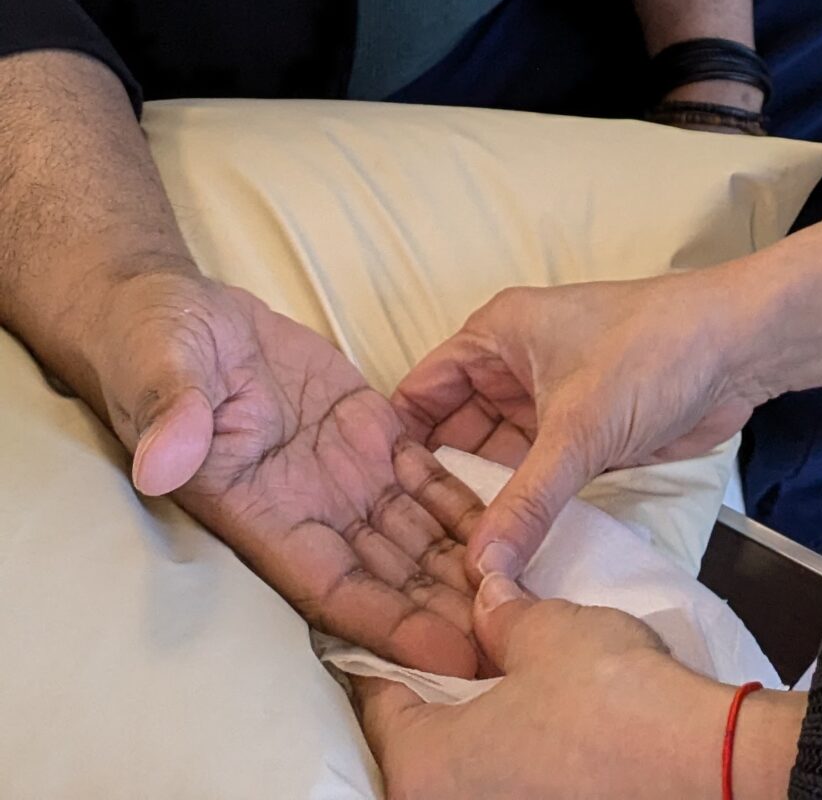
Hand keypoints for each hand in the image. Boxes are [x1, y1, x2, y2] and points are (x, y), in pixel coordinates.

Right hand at [94, 269, 481, 674]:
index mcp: (257, 508)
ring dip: (465, 564)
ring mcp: (340, 469)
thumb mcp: (158, 369)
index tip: (449, 650)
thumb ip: (171, 415)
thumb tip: (162, 462)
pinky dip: (464, 503)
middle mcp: (306, 504)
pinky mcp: (365, 428)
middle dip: (446, 608)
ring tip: (527, 588)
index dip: (389, 622)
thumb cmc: (152, 345)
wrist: (175, 313)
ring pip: (414, 533)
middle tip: (517, 631)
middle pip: (388, 573)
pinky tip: (513, 520)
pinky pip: (422, 476)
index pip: (331, 585)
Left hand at [356, 573, 805, 799]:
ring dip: (477, 714)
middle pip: (418, 734)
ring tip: (504, 664)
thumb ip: (499, 612)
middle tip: (457, 632)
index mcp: (419, 769)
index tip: (402, 614)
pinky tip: (540, 708)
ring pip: (463, 760)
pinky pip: (501, 779)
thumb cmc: (606, 699)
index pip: (377, 697)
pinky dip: (510, 744)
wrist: (695, 764)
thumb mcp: (543, 631)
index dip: (392, 643)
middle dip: (438, 681)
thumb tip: (486, 593)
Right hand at [395, 271, 755, 587]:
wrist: (741, 347)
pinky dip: (520, 514)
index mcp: (495, 336)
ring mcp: (547, 405)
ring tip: (446, 578)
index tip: (372, 523)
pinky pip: (534, 480)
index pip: (419, 396)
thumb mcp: (579, 428)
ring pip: (493, 463)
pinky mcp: (581, 437)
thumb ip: (525, 501)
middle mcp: (511, 367)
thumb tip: (478, 570)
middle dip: (436, 495)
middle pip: (451, 437)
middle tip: (409, 569)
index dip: (396, 454)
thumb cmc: (656, 352)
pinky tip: (501, 563)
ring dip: (480, 510)